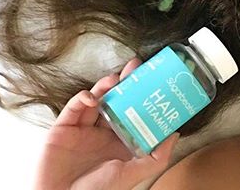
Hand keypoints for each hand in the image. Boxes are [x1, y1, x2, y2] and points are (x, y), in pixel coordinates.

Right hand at [32, 57, 179, 189]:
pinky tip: (91, 98)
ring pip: (96, 98)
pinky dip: (82, 98)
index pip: (133, 110)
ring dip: (105, 86)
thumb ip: (155, 158)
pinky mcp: (64, 127)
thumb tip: (175, 134)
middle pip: (116, 99)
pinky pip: (73, 107)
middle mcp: (102, 132)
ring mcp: (83, 128)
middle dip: (125, 82)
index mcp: (119, 140)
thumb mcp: (131, 174)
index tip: (153, 78)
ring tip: (115, 79)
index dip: (141, 94)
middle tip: (135, 66)